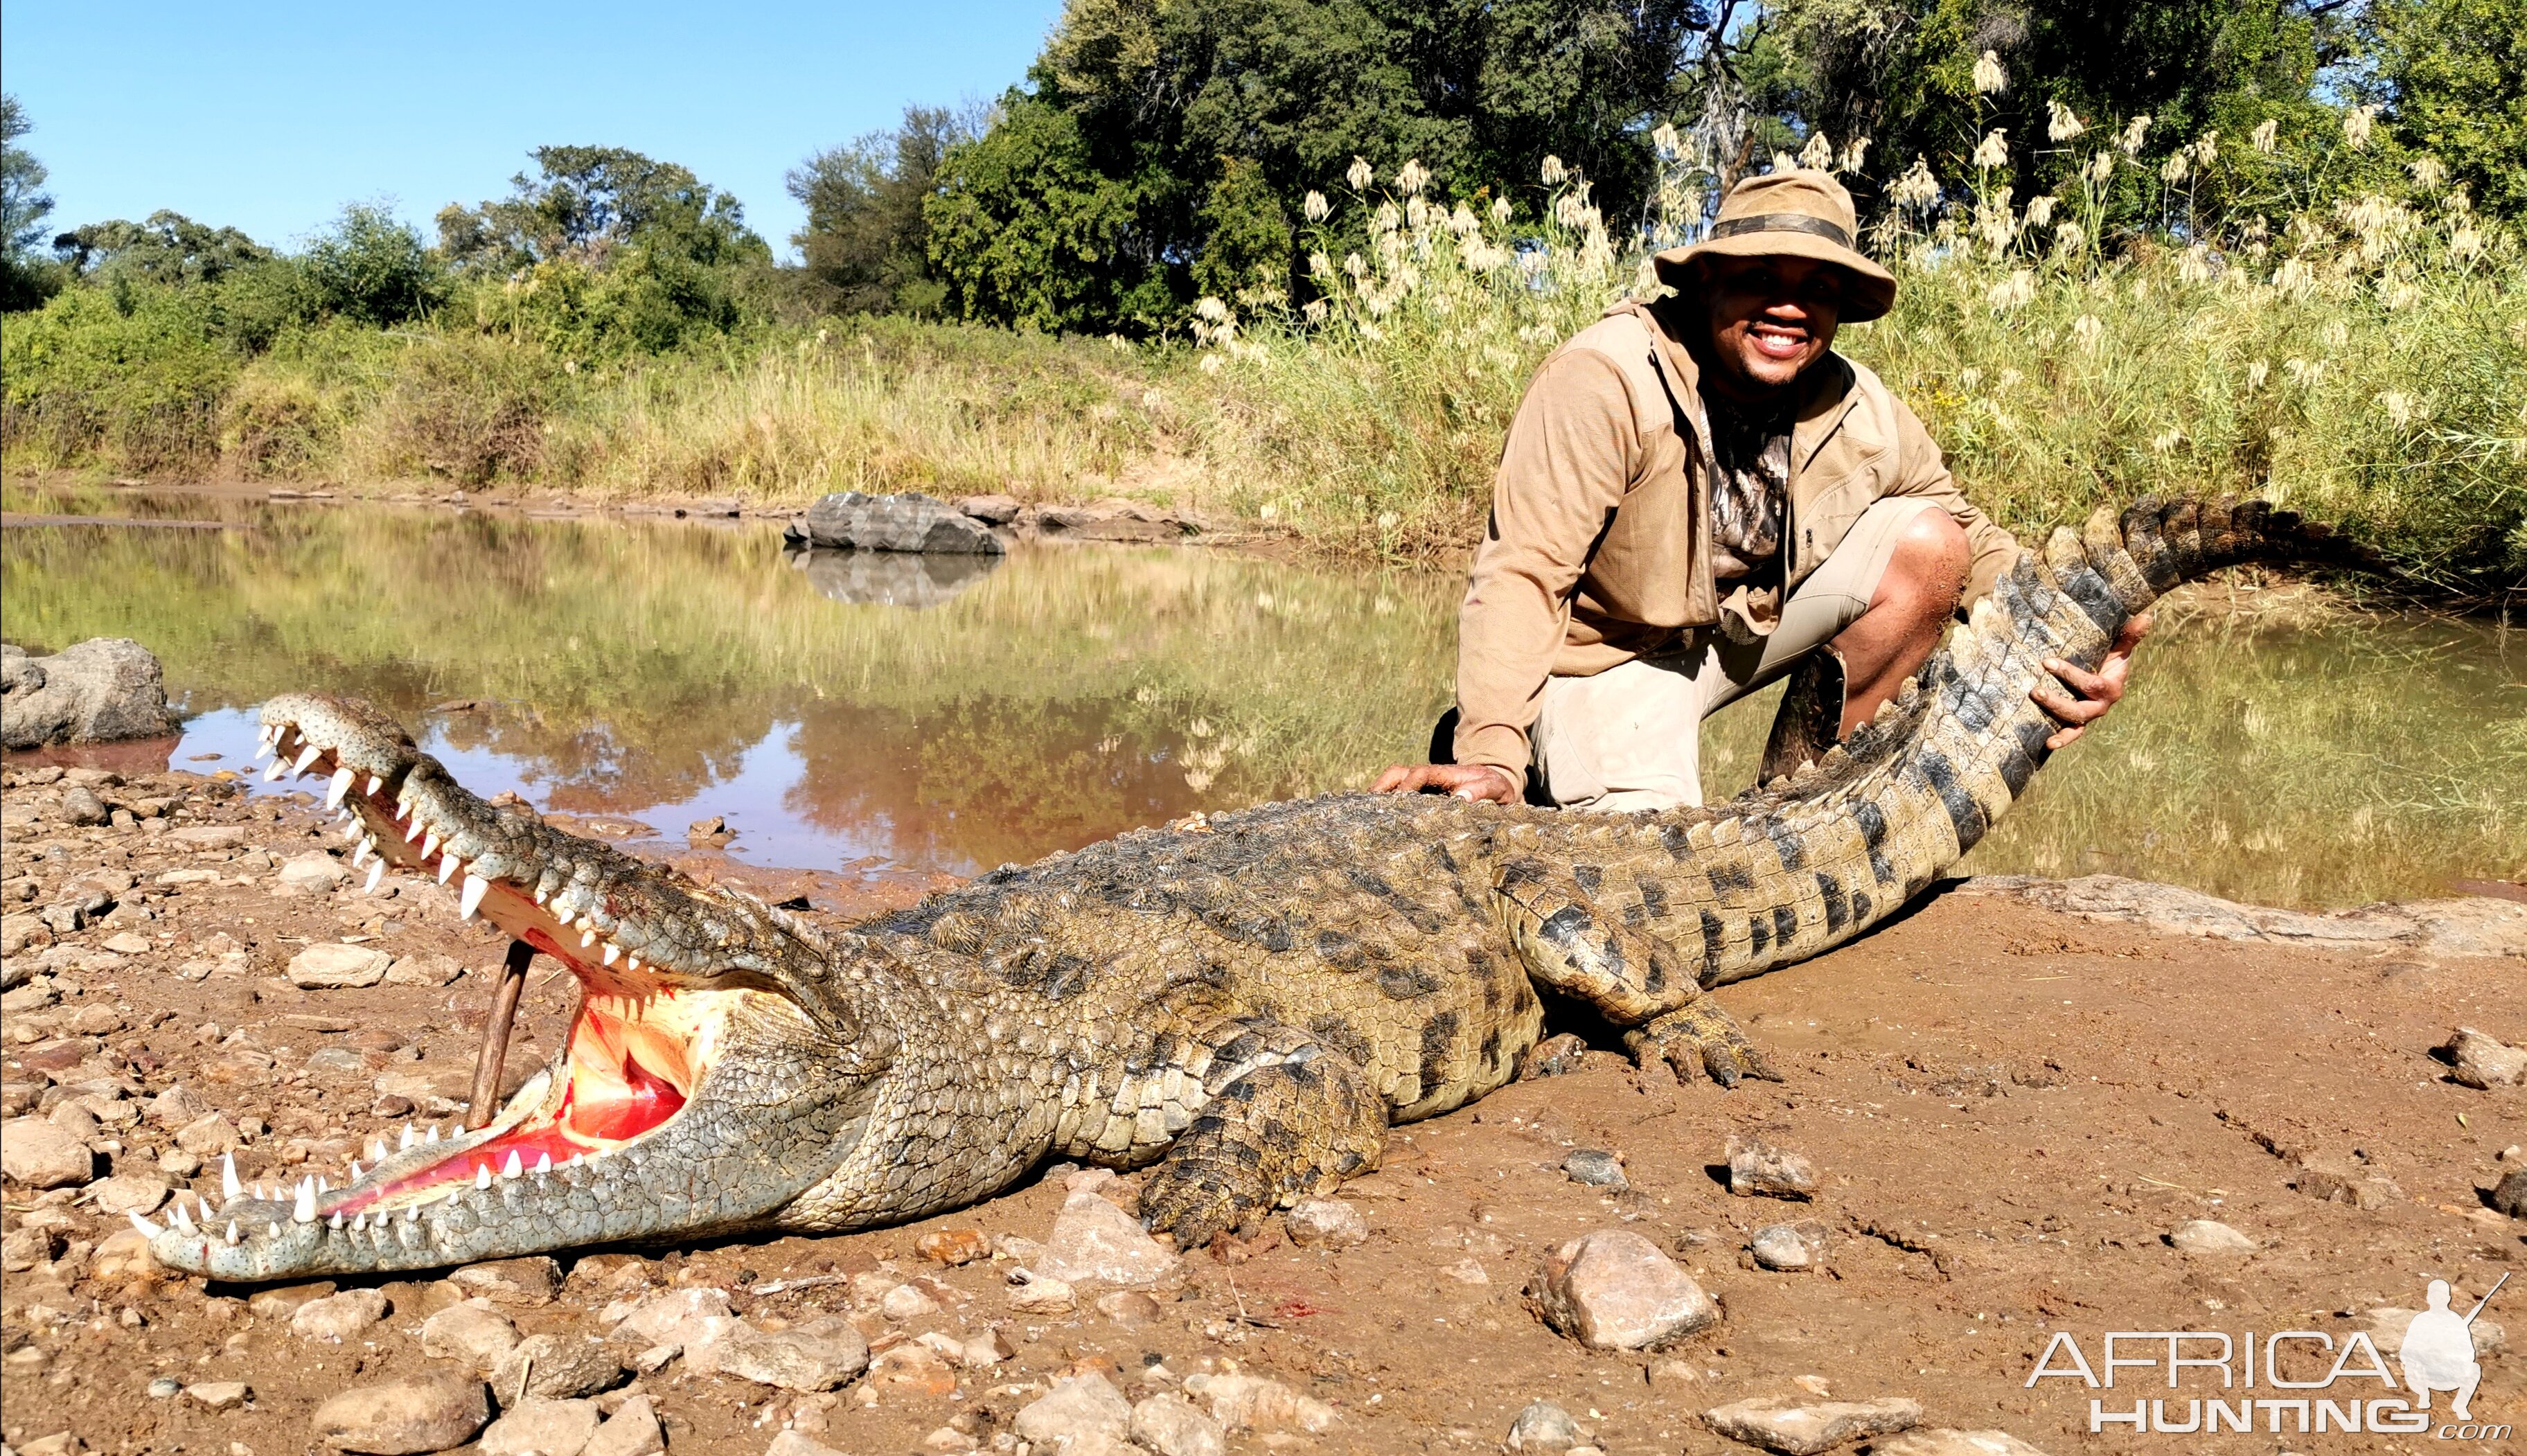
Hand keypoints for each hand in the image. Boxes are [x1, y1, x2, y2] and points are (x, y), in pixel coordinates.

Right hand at [1371, 763, 1520, 802]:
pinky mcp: (1421, 798)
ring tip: (1363, 815)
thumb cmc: (1497, 788)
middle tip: (1366, 808)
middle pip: (1397, 773)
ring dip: (1379, 794)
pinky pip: (1398, 796)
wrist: (1498, 787)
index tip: (1399, 803)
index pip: (1419, 774)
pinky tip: (1376, 821)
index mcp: (1445, 774)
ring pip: (1393, 782)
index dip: (1407, 785)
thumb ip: (1482, 791)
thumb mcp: (1497, 788)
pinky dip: (1385, 804)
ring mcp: (1424, 787)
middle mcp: (1430, 778)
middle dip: (1381, 786)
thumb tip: (1459, 796)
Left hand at [2032, 611, 2151, 750]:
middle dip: (2057, 701)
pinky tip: (2047, 744)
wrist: (2106, 674)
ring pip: (2074, 721)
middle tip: (2035, 691)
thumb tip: (2146, 616)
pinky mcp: (2078, 721)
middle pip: (2080, 709)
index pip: (2091, 684)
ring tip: (2035, 707)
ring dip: (2054, 715)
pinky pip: (2072, 733)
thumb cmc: (2110, 658)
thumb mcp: (2119, 648)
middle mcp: (2101, 705)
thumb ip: (2129, 635)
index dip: (2069, 674)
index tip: (2047, 661)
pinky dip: (2062, 740)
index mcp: (2111, 688)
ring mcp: (2089, 715)